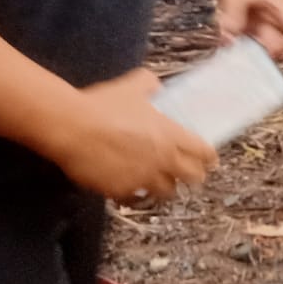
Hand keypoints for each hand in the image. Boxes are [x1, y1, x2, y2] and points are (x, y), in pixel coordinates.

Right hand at [45, 69, 217, 200]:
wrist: (72, 127)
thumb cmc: (104, 104)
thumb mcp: (133, 86)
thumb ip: (150, 85)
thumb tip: (155, 85)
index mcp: (172, 135)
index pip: (204, 153)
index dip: (208, 157)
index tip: (210, 160)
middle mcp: (163, 160)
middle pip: (192, 177)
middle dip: (193, 176)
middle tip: (189, 175)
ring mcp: (142, 178)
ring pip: (166, 193)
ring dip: (166, 189)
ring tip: (162, 185)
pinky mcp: (120, 191)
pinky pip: (135, 199)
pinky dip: (136, 195)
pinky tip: (132, 189)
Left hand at [207, 0, 282, 72]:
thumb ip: (233, 19)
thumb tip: (229, 43)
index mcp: (279, 6)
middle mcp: (272, 16)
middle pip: (276, 43)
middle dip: (264, 55)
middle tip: (244, 65)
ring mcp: (258, 20)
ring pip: (259, 44)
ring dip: (247, 51)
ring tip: (232, 58)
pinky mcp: (246, 22)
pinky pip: (245, 40)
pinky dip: (236, 46)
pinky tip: (223, 48)